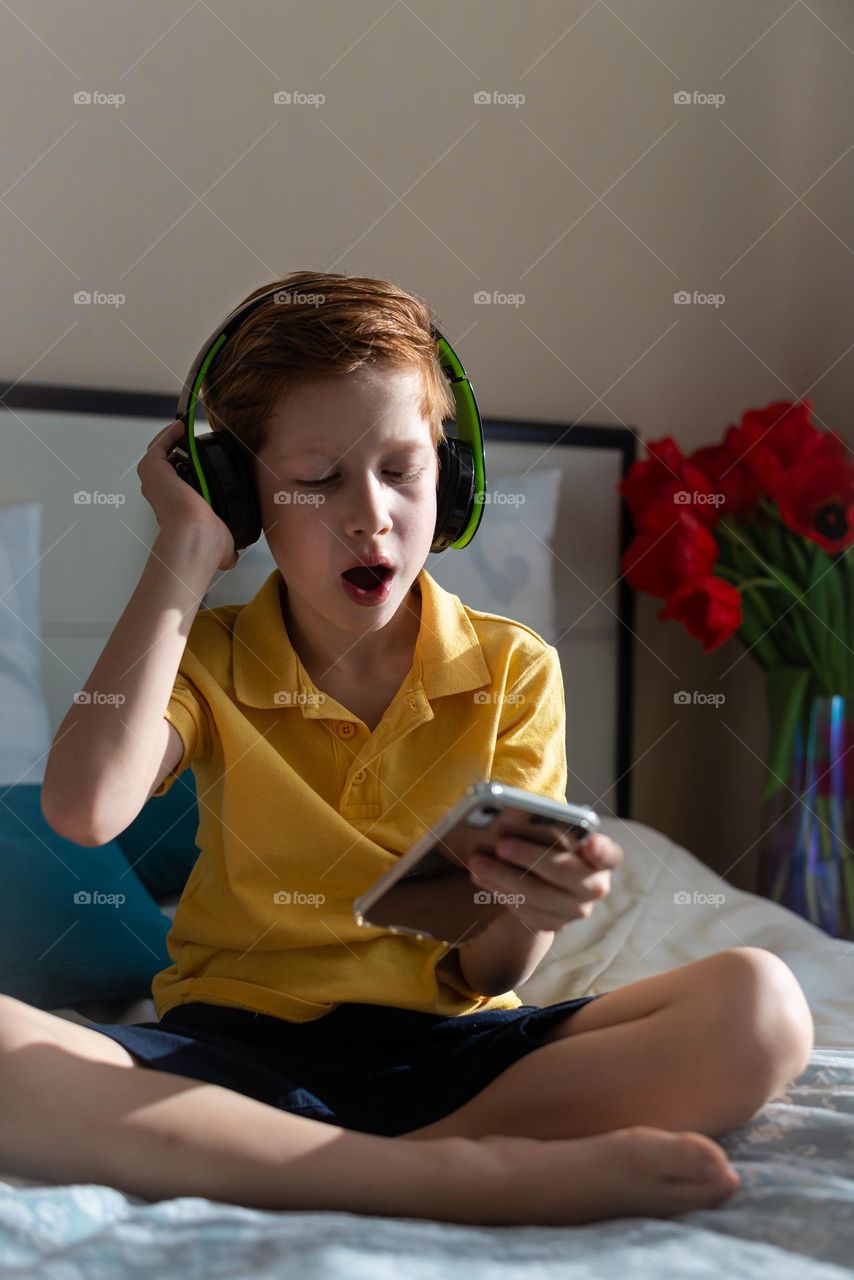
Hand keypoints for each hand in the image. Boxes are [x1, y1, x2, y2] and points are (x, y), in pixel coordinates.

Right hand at [137, 419, 238, 570]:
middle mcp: (162, 494)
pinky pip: (158, 444)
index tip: (205, 465)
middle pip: (167, 467)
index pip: (179, 486)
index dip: (191, 474)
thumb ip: (227, 551)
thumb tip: (232, 559)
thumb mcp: (222, 548)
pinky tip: (183, 427)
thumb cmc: (206, 544)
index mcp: (175, 509)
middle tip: (196, 444)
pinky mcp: (153, 468)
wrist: (196, 536)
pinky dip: (169, 434)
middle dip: (181, 454)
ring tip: (188, 431)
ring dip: (172, 440)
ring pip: (160, 454)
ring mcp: (156, 480)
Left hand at [468, 829, 622, 933]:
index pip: (609, 854)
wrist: (543, 882)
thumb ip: (543, 823)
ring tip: (476, 862)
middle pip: (563, 872)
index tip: (590, 841)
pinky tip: (480, 877)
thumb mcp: (550, 831)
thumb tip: (511, 814)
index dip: (602, 849)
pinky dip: (498, 891)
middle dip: (529, 856)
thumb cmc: (548, 845)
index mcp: (603, 858)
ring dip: (502, 876)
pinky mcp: (552, 924)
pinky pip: (523, 909)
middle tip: (501, 844)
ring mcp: (575, 910)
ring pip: (537, 894)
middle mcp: (594, 886)